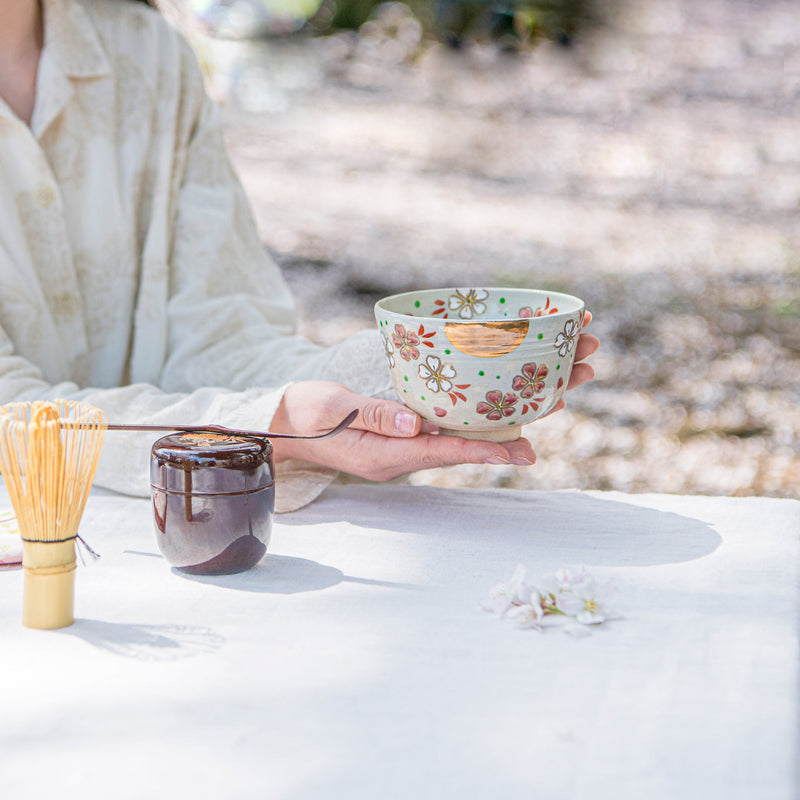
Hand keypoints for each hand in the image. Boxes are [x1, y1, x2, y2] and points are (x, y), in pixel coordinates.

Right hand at [269, 313, 596, 480]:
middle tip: (571, 387)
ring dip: (514, 402)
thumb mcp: (333, 413)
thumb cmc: (308, 416)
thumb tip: (414, 424)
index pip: (449, 452)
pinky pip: (455, 414)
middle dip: (523, 415)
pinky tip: (509, 384)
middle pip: (475, 435)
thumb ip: (372, 417)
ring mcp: (413, 435)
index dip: (488, 450)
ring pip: (472, 422)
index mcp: (393, 452)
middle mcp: (412, 447)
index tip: (526, 449)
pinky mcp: (410, 421)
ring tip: (560, 379)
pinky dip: (484, 400)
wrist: (289, 422)